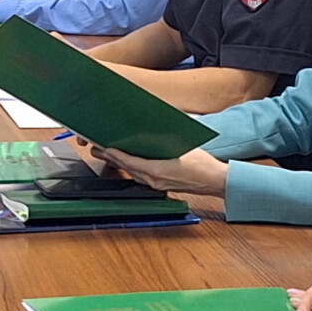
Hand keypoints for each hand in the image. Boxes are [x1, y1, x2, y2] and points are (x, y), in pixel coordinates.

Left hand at [85, 146, 226, 196]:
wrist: (215, 181)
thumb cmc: (203, 164)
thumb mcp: (183, 146)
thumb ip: (166, 137)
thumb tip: (155, 125)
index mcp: (157, 170)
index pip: (129, 161)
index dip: (114, 154)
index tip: (103, 147)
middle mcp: (153, 180)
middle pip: (126, 167)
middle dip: (110, 157)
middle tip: (96, 147)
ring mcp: (156, 184)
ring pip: (131, 172)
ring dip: (118, 163)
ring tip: (106, 153)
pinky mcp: (160, 185)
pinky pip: (140, 176)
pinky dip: (131, 167)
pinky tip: (126, 161)